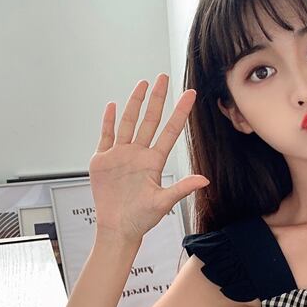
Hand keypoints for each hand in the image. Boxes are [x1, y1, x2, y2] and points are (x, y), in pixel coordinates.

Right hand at [89, 74, 207, 242]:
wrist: (117, 228)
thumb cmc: (141, 219)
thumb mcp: (163, 203)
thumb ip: (182, 188)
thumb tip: (204, 180)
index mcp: (154, 162)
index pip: (170, 131)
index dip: (180, 112)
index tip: (190, 95)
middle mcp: (139, 154)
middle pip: (149, 120)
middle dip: (157, 99)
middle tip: (163, 77)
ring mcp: (120, 155)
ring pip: (129, 123)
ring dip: (135, 103)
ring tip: (142, 85)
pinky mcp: (103, 160)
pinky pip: (106, 136)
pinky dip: (109, 121)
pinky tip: (113, 107)